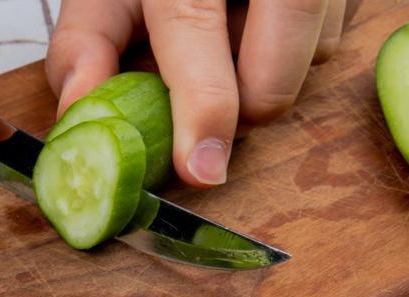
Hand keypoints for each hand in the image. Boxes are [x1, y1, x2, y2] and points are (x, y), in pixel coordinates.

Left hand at [46, 0, 361, 186]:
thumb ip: (88, 41)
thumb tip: (78, 110)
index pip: (197, 29)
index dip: (203, 108)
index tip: (202, 168)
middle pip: (273, 79)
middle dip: (238, 110)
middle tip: (202, 93)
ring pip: (310, 63)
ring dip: (267, 71)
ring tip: (234, 32)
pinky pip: (331, 41)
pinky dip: (296, 48)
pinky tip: (264, 17)